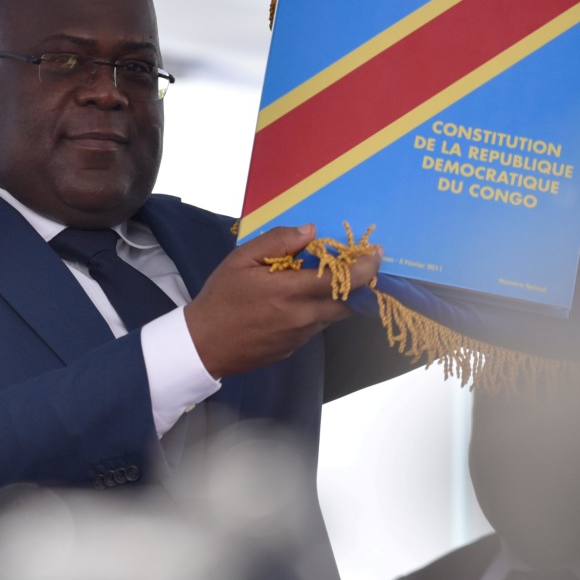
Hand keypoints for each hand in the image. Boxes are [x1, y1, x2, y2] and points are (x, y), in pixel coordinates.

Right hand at [183, 224, 380, 378]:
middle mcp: (303, 317)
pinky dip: (319, 311)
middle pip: (349, 301)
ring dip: (339, 297)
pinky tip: (302, 301)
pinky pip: (317, 326)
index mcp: (290, 291)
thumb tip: (309, 231)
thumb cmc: (221, 298)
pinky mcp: (294, 348)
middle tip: (361, 264)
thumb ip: (277, 242)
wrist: (204, 344)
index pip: (343, 280)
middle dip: (361, 283)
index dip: (366, 267)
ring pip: (334, 315)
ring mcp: (300, 336)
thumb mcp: (241, 259)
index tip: (376, 253)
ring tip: (328, 279)